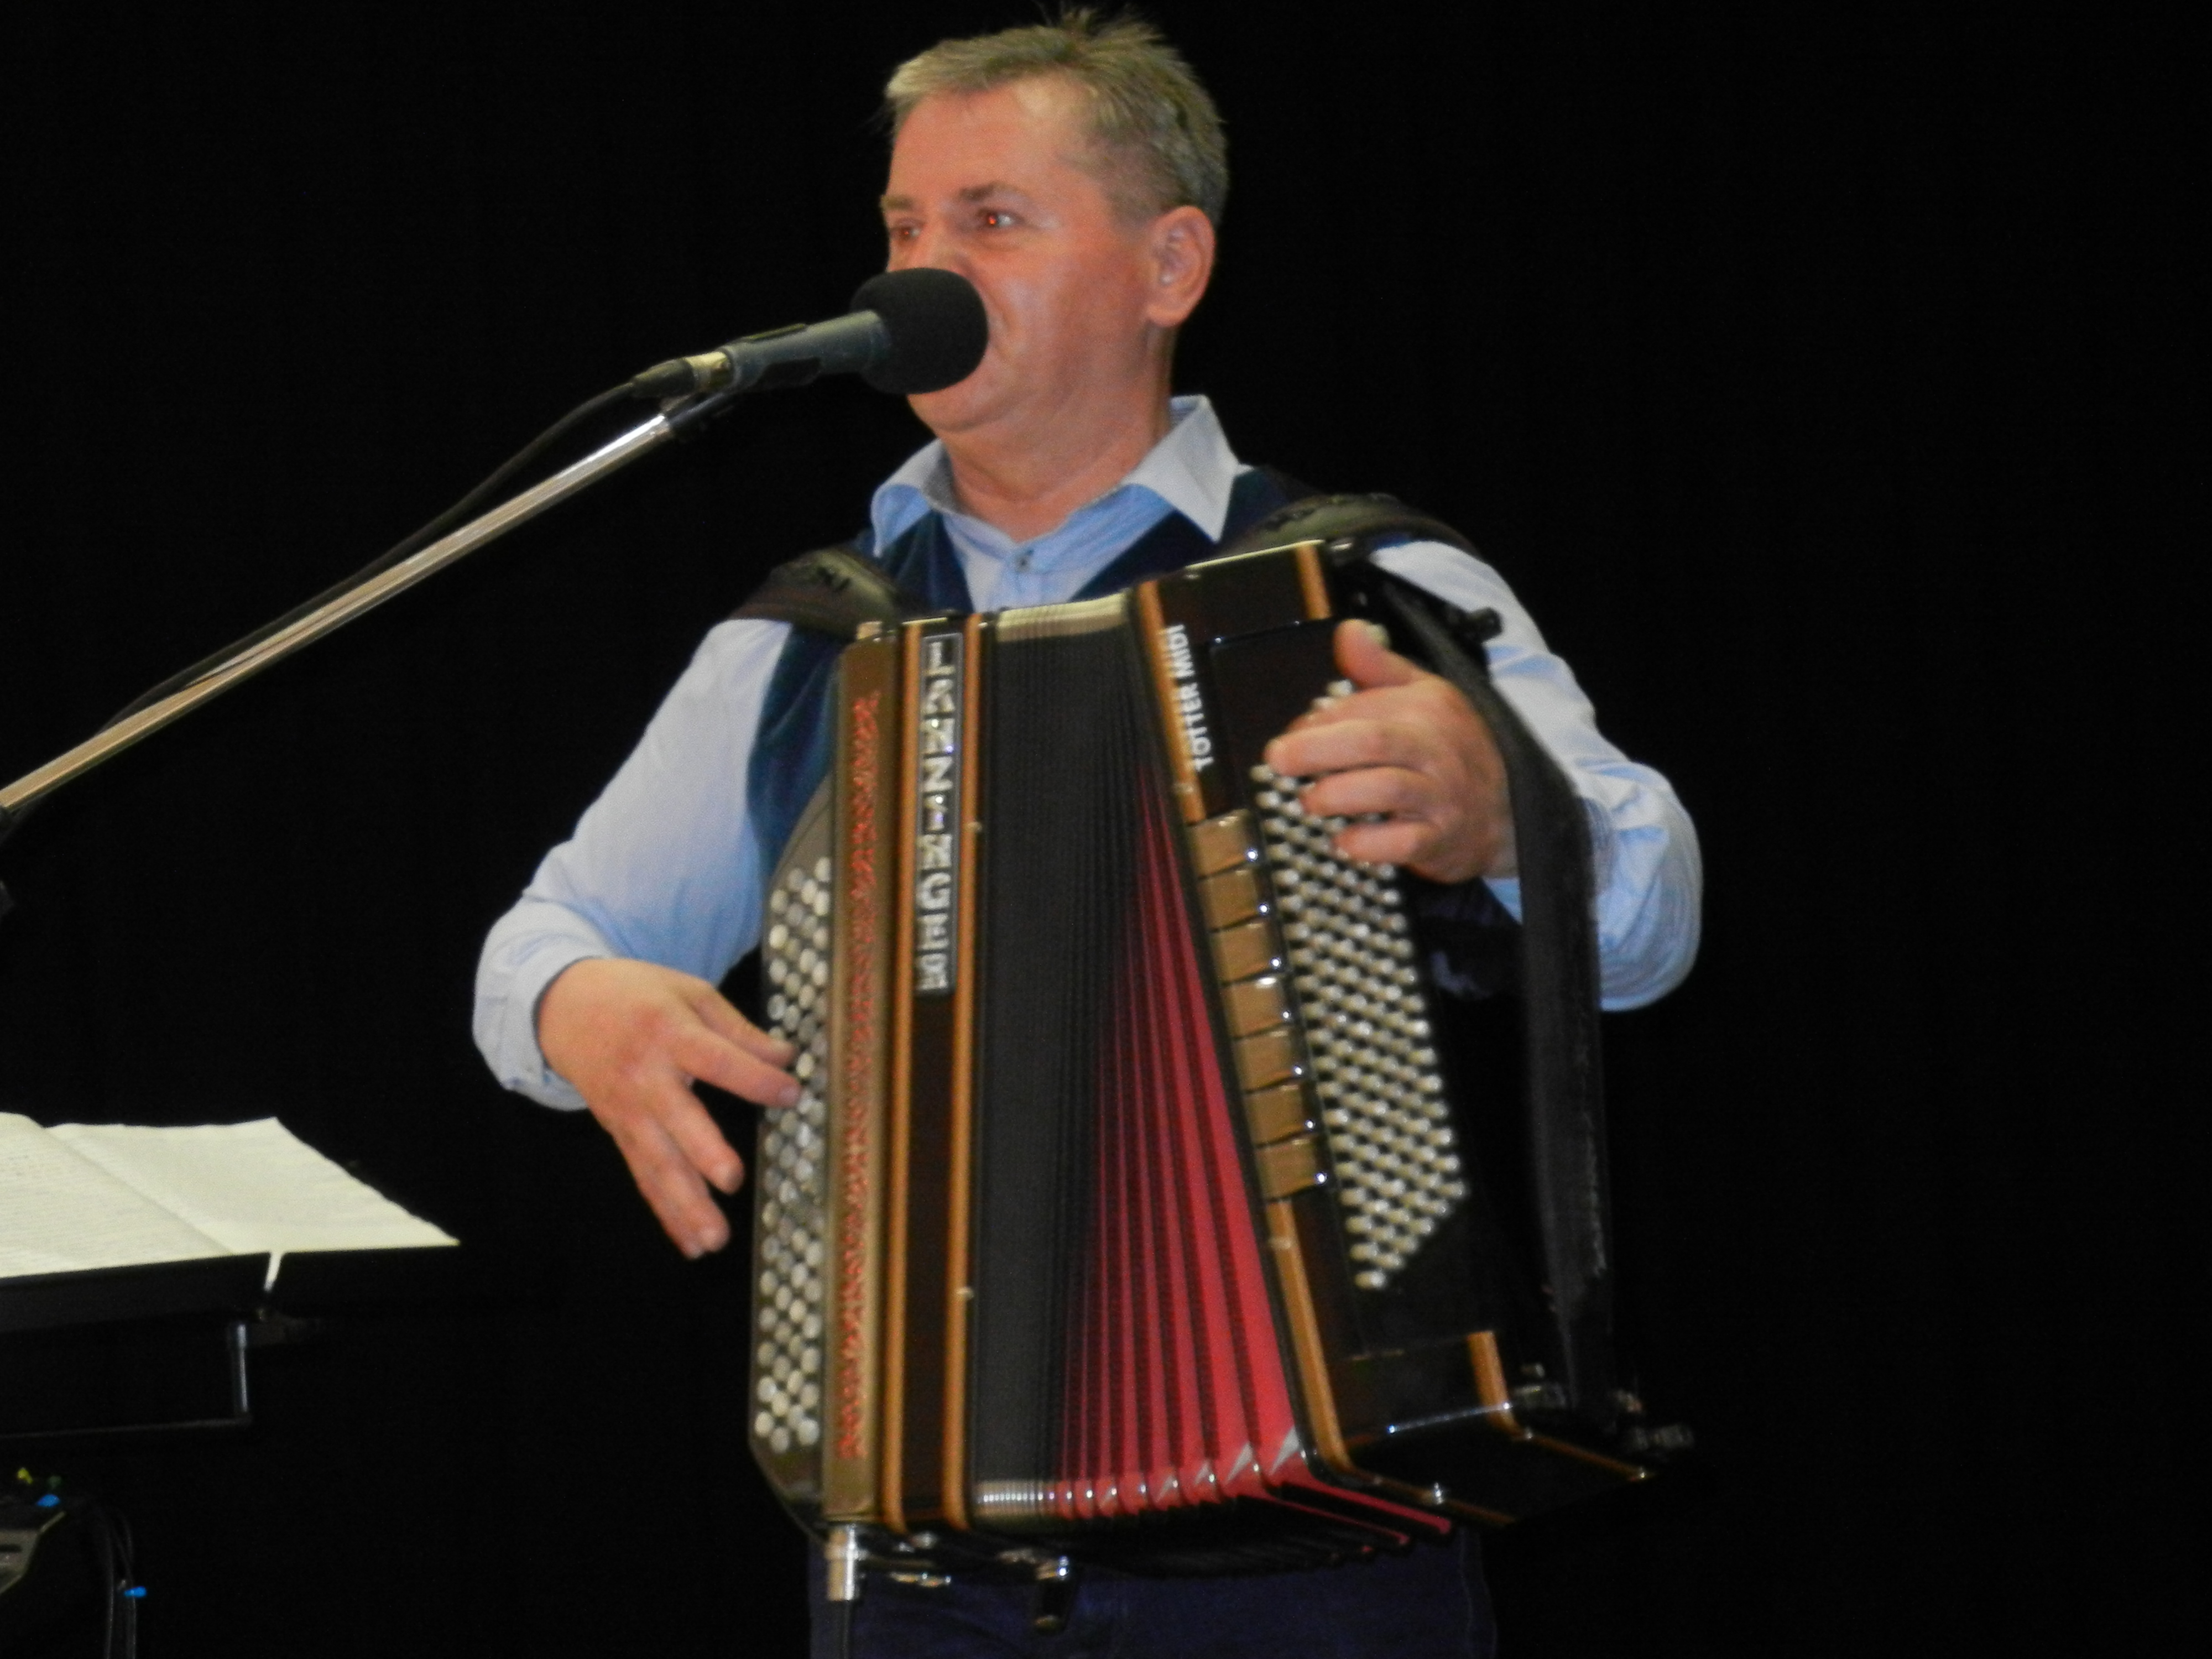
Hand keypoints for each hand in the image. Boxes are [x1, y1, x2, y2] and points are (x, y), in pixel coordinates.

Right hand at [537, 957, 798, 1257]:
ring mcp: (627, 1110)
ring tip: (713, 1239)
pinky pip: (643, 1176)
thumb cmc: (638, 995)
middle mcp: (645, 1076)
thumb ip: (737, 1029)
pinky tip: (690, 1243)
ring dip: (685, 1204)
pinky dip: (665, 1212)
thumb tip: (786, 1059)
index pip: (716, 1059)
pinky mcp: (618, 1133)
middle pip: (677, 1118)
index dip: (754, 1077)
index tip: (792, 1093)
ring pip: (657, 1162)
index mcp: (669, 1032)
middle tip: (731, 1180)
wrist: (564, 1006)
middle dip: (703, 1151)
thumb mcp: (689, 992)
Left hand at [1262, 619, 1515, 884]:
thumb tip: (1349, 630)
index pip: (1363, 708)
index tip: (1290, 738)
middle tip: (1279, 760)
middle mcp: (1436, 748)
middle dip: (1317, 749)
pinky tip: (1344, 840)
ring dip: (1337, 795)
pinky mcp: (1440, 840)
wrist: (1505, 811)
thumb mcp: (1424, 696)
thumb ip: (1380, 667)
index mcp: (1427, 707)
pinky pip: (1403, 843)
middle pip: (1373, 742)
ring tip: (1311, 801)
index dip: (1317, 723)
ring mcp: (1440, 796)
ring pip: (1388, 789)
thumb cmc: (1448, 749)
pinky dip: (1368, 843)